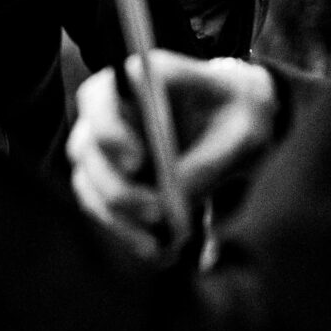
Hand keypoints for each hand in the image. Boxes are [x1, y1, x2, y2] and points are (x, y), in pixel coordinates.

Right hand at [67, 50, 277, 259]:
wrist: (241, 123)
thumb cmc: (241, 114)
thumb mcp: (242, 134)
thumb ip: (208, 164)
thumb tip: (173, 203)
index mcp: (138, 81)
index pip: (98, 98)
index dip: (109, 130)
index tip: (138, 161)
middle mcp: (111, 111)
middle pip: (87, 150)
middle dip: (118, 188)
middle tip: (156, 213)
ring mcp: (106, 146)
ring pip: (89, 185)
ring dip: (118, 219)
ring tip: (158, 245)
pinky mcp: (112, 178)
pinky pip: (102, 208)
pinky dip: (125, 231)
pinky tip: (156, 249)